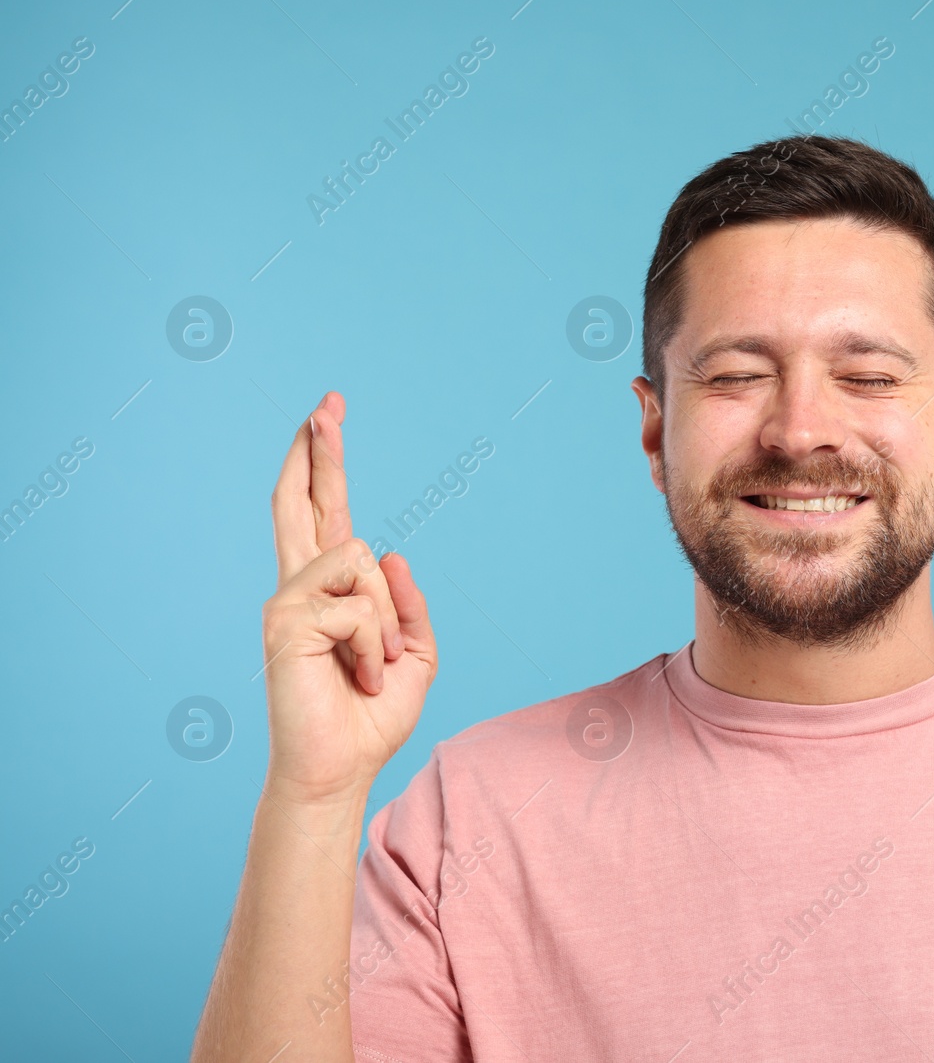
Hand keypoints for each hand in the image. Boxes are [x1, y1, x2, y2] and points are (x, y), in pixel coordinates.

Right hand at [260, 392, 438, 803]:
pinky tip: (358, 675)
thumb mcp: (415, 653)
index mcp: (331, 590)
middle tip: (328, 399)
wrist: (340, 768)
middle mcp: (302, 586)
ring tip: (373, 665)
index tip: (326, 413)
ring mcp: (288, 600)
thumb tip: (392, 551)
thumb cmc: (371, 716)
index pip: (324, 513)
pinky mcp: (284, 621)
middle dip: (320, 450)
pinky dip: (376, 646)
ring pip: (362, 560)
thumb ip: (409, 602)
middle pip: (305, 502)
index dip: (323, 463)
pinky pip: (360, 607)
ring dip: (388, 622)